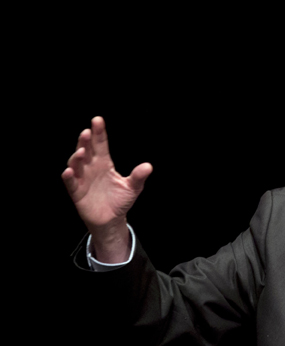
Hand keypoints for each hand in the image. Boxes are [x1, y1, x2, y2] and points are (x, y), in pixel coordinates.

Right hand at [62, 117, 151, 261]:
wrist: (111, 219)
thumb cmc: (120, 200)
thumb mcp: (132, 188)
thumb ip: (138, 177)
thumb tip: (148, 166)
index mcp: (104, 163)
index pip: (101, 144)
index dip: (99, 133)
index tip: (98, 120)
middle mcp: (91, 167)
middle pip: (86, 150)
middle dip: (85, 141)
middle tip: (87, 132)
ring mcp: (82, 178)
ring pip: (76, 164)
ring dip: (77, 157)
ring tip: (82, 151)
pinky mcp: (77, 191)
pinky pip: (70, 182)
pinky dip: (68, 177)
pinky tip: (69, 171)